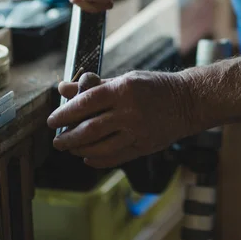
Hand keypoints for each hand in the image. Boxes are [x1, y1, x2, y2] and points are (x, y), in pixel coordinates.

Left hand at [47, 71, 193, 167]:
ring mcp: (138, 132)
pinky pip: (116, 157)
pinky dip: (98, 160)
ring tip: (70, 149)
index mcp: (123, 90)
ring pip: (100, 147)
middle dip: (68, 138)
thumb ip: (94, 86)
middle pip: (89, 129)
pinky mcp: (144, 146)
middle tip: (57, 141)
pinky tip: (88, 157)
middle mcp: (130, 112)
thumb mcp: (125, 79)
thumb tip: (64, 88)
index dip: (65, 113)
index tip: (52, 121)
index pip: (86, 103)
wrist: (188, 102)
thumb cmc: (155, 87)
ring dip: (80, 150)